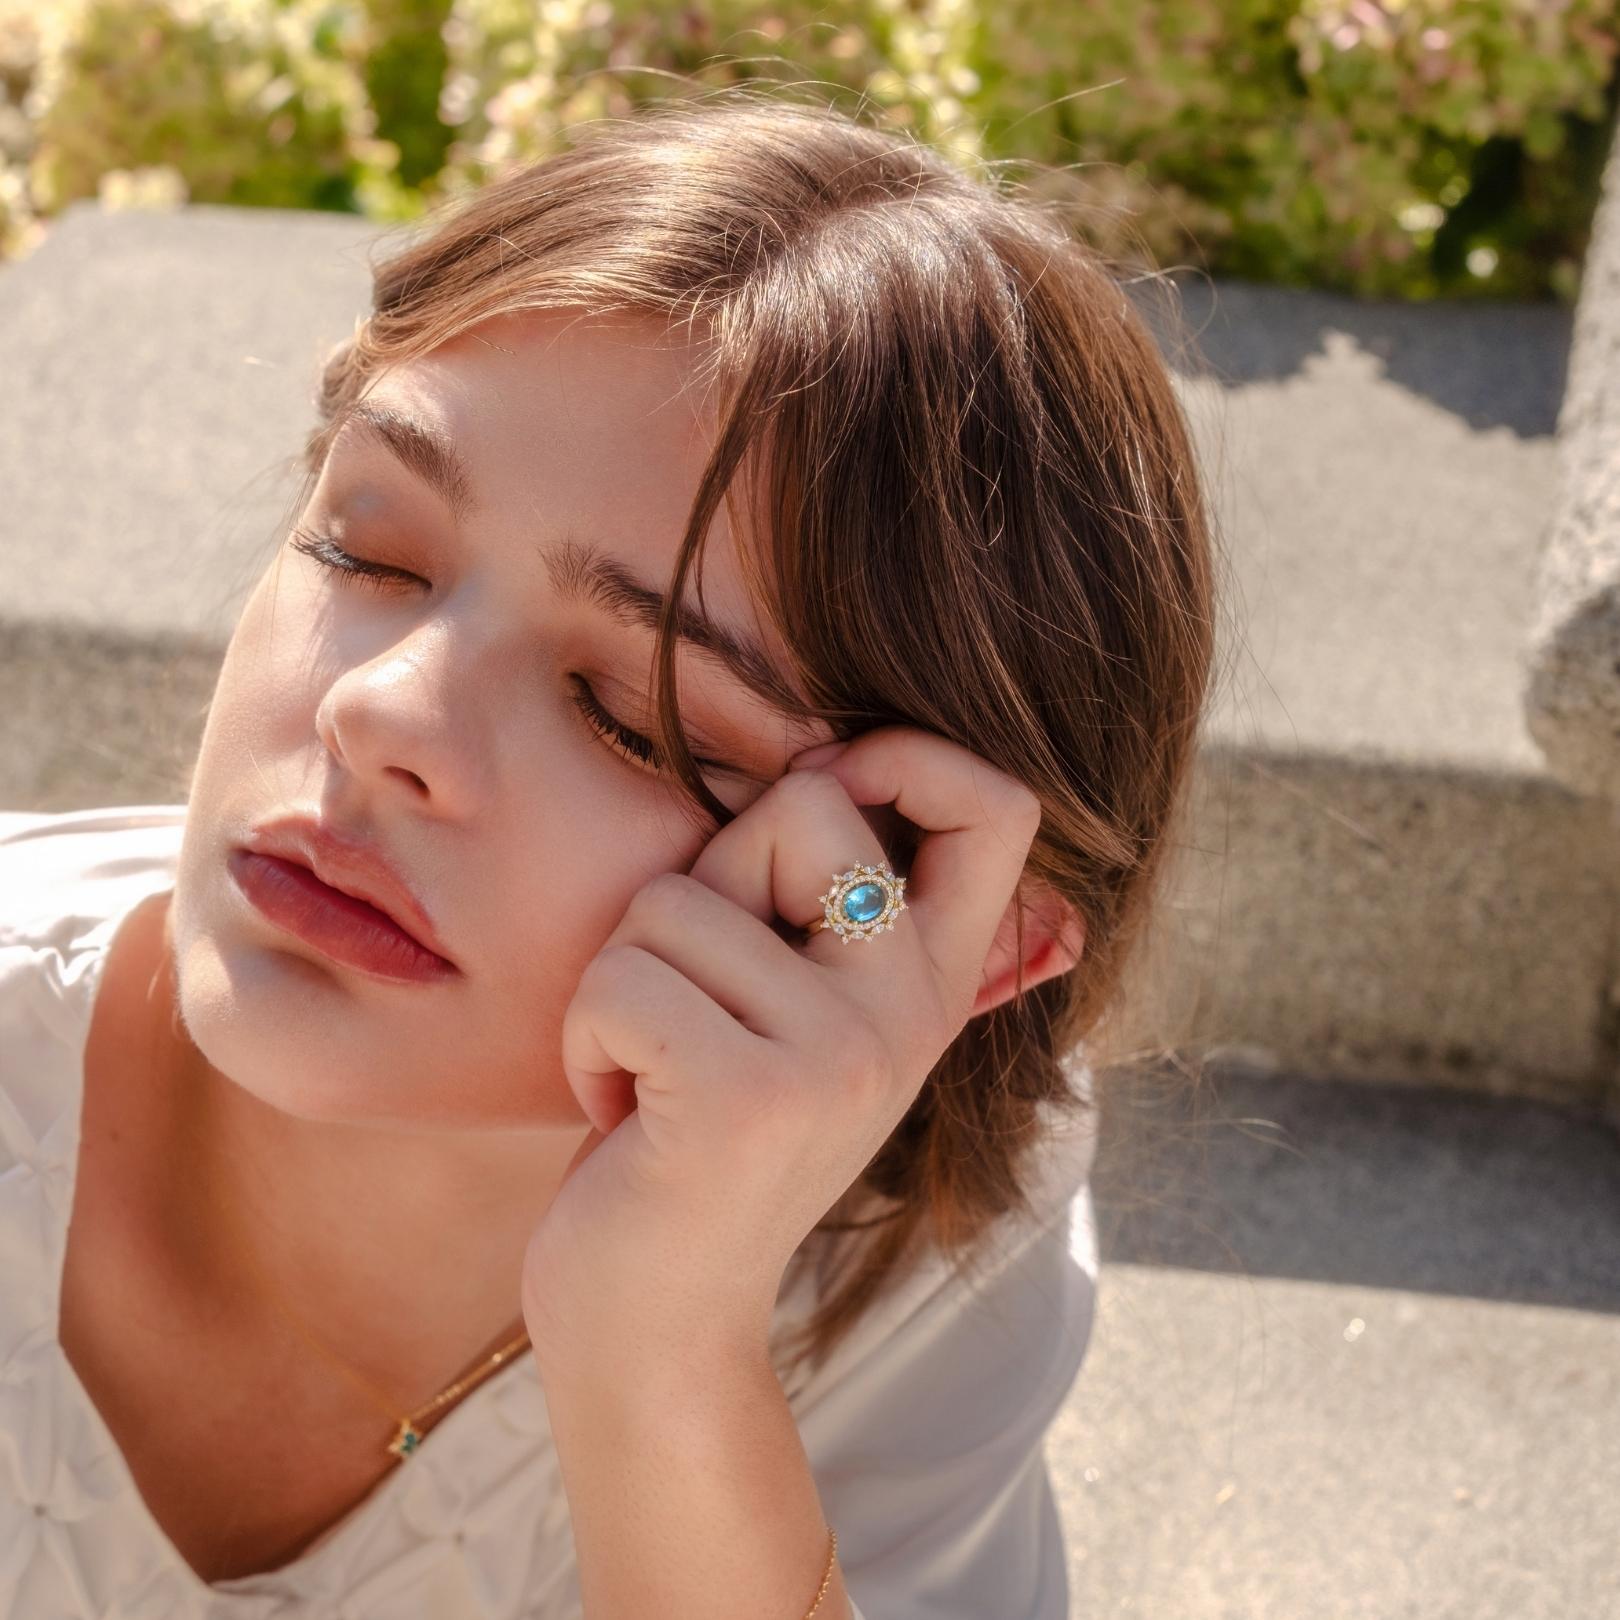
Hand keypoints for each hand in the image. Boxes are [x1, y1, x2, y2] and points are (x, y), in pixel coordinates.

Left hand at [518, 724, 1044, 1369]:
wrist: (659, 1322)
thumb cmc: (698, 1136)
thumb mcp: (791, 1013)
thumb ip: (812, 901)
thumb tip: (816, 753)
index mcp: (930, 985)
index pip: (998, 809)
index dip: (912, 755)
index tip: (832, 782)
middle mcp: (906, 1014)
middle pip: (804, 802)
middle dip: (705, 878)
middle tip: (694, 995)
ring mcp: (837, 1055)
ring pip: (675, 899)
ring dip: (624, 982)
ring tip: (654, 1076)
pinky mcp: (744, 1098)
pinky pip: (621, 979)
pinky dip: (589, 1039)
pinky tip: (625, 1115)